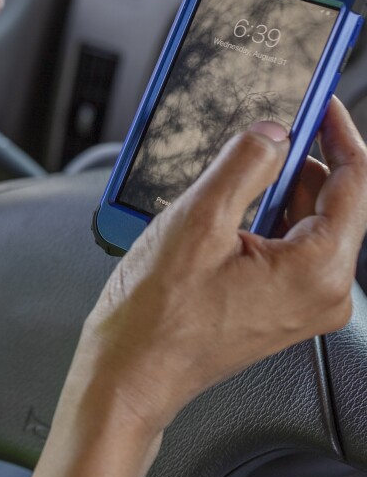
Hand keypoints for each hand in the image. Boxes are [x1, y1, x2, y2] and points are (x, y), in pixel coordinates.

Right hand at [73, 98, 366, 435]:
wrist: (132, 370)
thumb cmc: (156, 315)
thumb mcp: (197, 220)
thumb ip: (244, 165)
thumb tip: (271, 134)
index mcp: (318, 271)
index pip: (356, 184)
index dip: (339, 134)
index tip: (323, 106)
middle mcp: (325, 293)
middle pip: (337, 204)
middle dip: (302, 163)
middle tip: (261, 138)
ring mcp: (304, 304)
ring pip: (311, 225)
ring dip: (279, 192)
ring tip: (230, 182)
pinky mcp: (282, 308)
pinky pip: (292, 249)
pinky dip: (268, 220)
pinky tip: (228, 214)